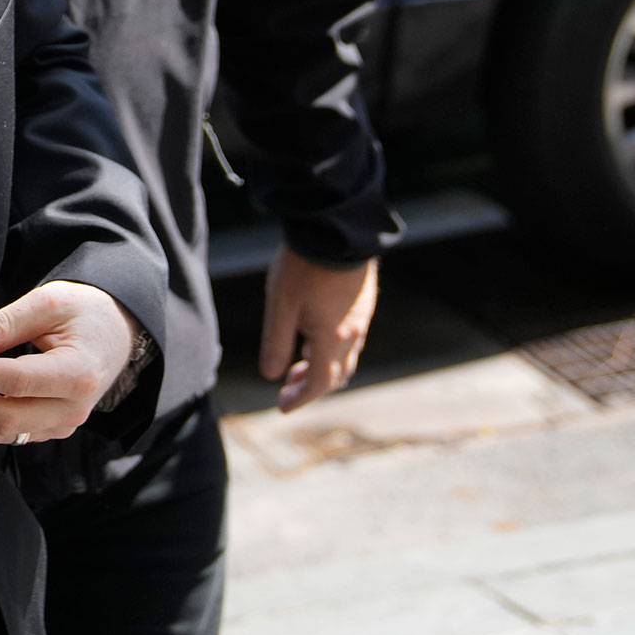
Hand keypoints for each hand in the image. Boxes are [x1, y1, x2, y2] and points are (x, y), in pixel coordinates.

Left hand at [0, 281, 138, 445]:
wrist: (115, 332)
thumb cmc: (84, 311)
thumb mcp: (48, 302)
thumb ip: (8, 322)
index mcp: (78, 374)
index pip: (16, 382)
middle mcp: (74, 408)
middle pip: (5, 417)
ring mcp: (64, 425)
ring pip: (3, 432)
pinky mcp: (53, 430)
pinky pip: (10, 434)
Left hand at [260, 251, 377, 413]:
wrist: (336, 229)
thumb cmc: (303, 267)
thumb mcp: (281, 305)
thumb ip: (276, 342)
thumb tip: (271, 376)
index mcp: (333, 338)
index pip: (321, 383)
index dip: (301, 398)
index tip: (283, 406)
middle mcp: (354, 333)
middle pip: (336, 374)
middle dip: (311, 386)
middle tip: (287, 386)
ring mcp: (362, 317)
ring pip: (345, 356)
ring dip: (322, 367)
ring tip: (298, 362)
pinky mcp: (363, 302)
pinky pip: (351, 338)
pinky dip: (331, 348)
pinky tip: (314, 335)